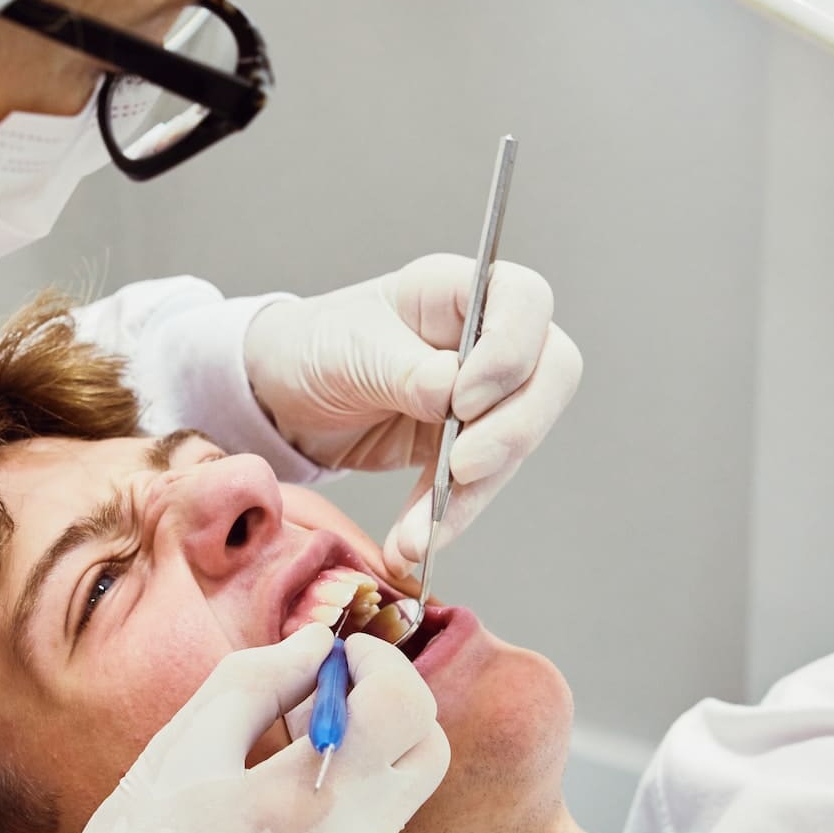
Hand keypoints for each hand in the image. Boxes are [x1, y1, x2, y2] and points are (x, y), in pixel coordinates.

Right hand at [12, 625, 447, 832]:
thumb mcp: (179, 751)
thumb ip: (259, 680)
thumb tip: (320, 643)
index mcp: (302, 805)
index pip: (405, 706)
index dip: (380, 662)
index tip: (341, 657)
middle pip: (428, 754)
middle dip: (388, 711)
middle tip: (322, 703)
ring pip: (392, 808)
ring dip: (353, 776)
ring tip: (268, 786)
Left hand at [243, 254, 582, 576]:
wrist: (284, 396)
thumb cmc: (315, 346)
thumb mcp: (348, 349)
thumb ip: (404, 369)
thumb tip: (452, 392)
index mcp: (456, 290)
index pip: (525, 302)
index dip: (512, 350)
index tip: (465, 398)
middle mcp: (484, 338)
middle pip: (549, 376)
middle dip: (513, 430)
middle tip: (464, 466)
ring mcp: (483, 395)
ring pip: (518, 441)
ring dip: (473, 493)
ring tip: (417, 534)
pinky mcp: (467, 445)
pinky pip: (478, 484)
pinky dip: (449, 515)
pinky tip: (415, 542)